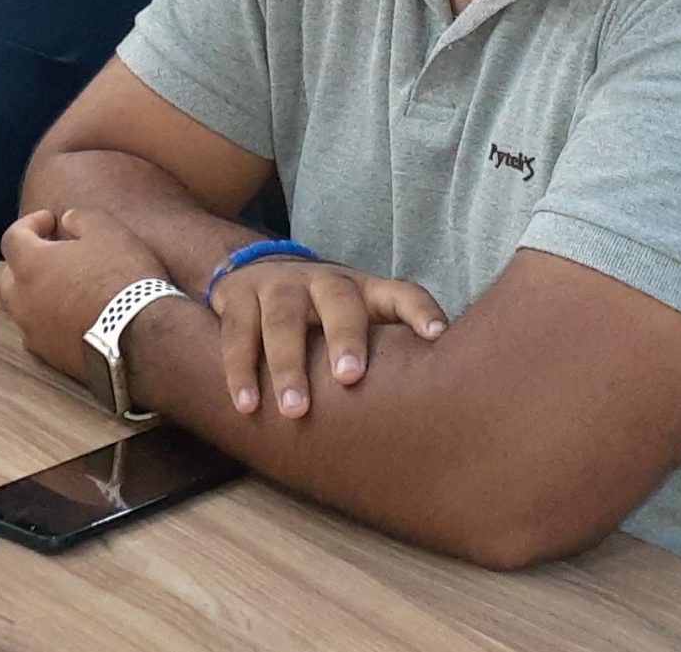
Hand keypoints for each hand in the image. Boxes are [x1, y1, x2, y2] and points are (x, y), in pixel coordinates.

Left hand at [0, 207, 173, 382]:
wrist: (141, 339)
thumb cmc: (124, 278)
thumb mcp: (109, 230)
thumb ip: (81, 219)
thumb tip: (67, 221)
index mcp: (32, 265)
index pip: (12, 237)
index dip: (30, 223)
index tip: (51, 220)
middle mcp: (23, 301)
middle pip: (8, 277)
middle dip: (25, 262)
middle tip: (52, 253)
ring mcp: (35, 333)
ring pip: (21, 308)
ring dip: (36, 293)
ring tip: (64, 286)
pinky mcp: (51, 358)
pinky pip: (40, 333)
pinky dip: (50, 320)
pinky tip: (74, 315)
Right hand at [206, 258, 444, 419]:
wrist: (255, 270)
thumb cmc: (322, 312)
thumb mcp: (359, 316)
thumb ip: (391, 345)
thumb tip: (441, 392)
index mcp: (363, 289)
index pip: (401, 293)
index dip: (420, 311)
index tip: (437, 336)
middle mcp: (324, 282)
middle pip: (339, 302)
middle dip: (345, 338)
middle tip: (350, 378)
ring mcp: (280, 286)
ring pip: (283, 321)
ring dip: (287, 365)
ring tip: (294, 411)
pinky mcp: (240, 297)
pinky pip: (238, 334)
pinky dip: (239, 371)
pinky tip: (247, 406)